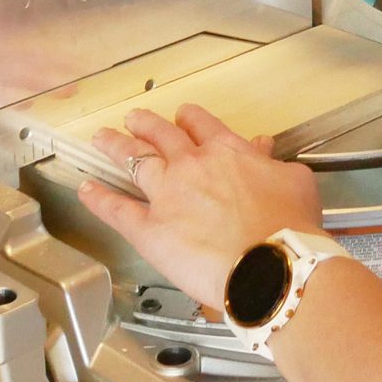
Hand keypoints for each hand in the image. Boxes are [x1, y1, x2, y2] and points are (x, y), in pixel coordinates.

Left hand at [79, 105, 323, 311]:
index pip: (202, 125)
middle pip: (161, 135)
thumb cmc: (289, 228)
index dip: (189, 118)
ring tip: (102, 138)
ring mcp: (167, 195)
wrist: (271, 265)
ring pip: (133, 160)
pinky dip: (99, 199)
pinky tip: (86, 190)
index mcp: (227, 152)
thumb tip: (267, 151)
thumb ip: (274, 163)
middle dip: (145, 124)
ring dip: (115, 146)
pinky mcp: (150, 229)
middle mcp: (191, 166)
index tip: (183, 116)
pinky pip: (118, 210)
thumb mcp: (295, 181)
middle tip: (134, 118)